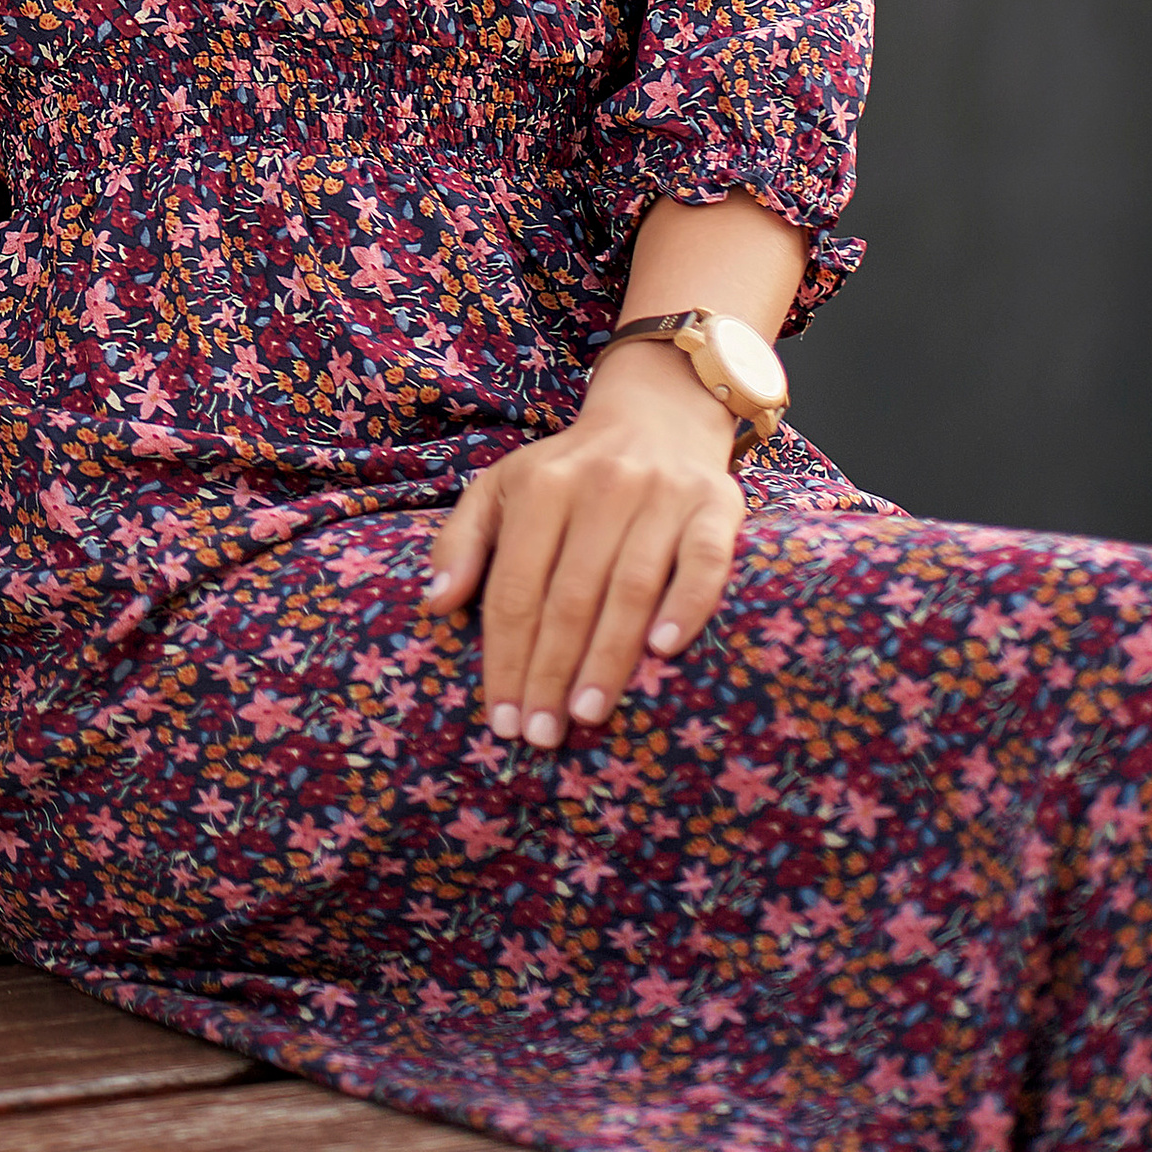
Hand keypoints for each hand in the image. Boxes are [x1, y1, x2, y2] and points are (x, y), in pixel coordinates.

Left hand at [420, 343, 746, 749]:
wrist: (656, 415)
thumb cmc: (569, 472)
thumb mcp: (501, 489)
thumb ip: (462, 542)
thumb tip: (435, 603)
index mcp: (539, 487)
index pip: (515, 587)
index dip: (504, 657)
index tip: (501, 719)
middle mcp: (600, 487)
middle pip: (568, 596)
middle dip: (549, 673)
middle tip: (540, 736)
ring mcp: (661, 495)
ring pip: (630, 589)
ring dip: (607, 659)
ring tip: (586, 715)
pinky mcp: (715, 505)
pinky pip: (704, 562)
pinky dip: (685, 606)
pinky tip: (664, 653)